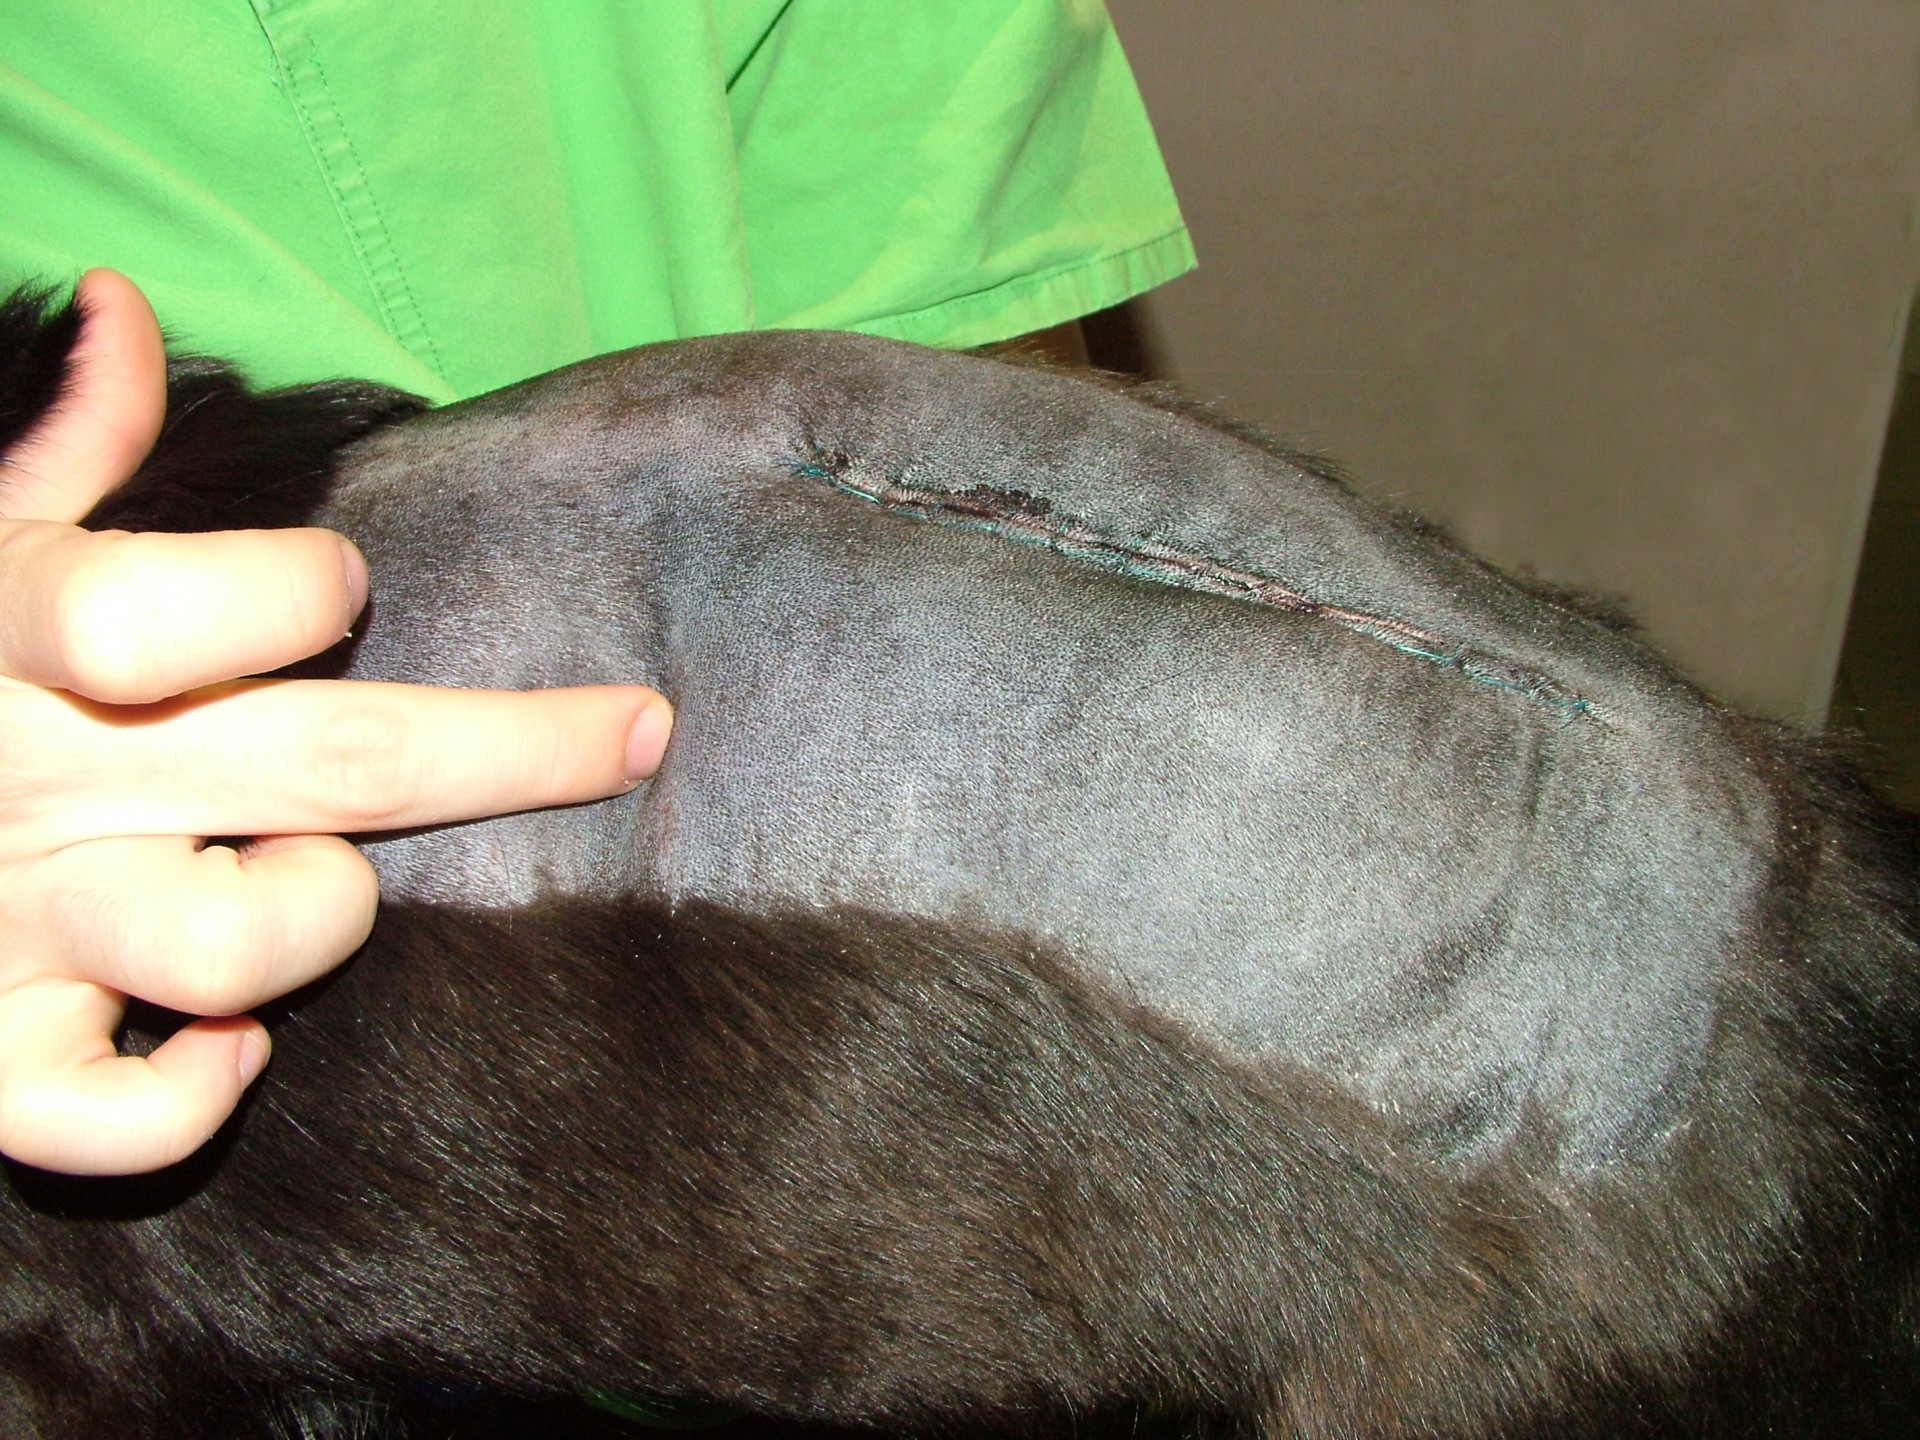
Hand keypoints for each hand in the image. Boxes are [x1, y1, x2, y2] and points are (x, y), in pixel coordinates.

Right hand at [0, 271, 672, 1175]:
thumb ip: (62, 443)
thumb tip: (126, 304)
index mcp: (21, 629)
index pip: (211, 601)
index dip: (301, 588)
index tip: (334, 591)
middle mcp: (31, 776)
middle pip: (328, 761)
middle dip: (523, 746)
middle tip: (641, 729)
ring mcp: (6, 924)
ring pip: (243, 939)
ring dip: (317, 914)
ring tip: (299, 881)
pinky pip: (115, 1118)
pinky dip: (188, 1098)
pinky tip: (223, 1047)